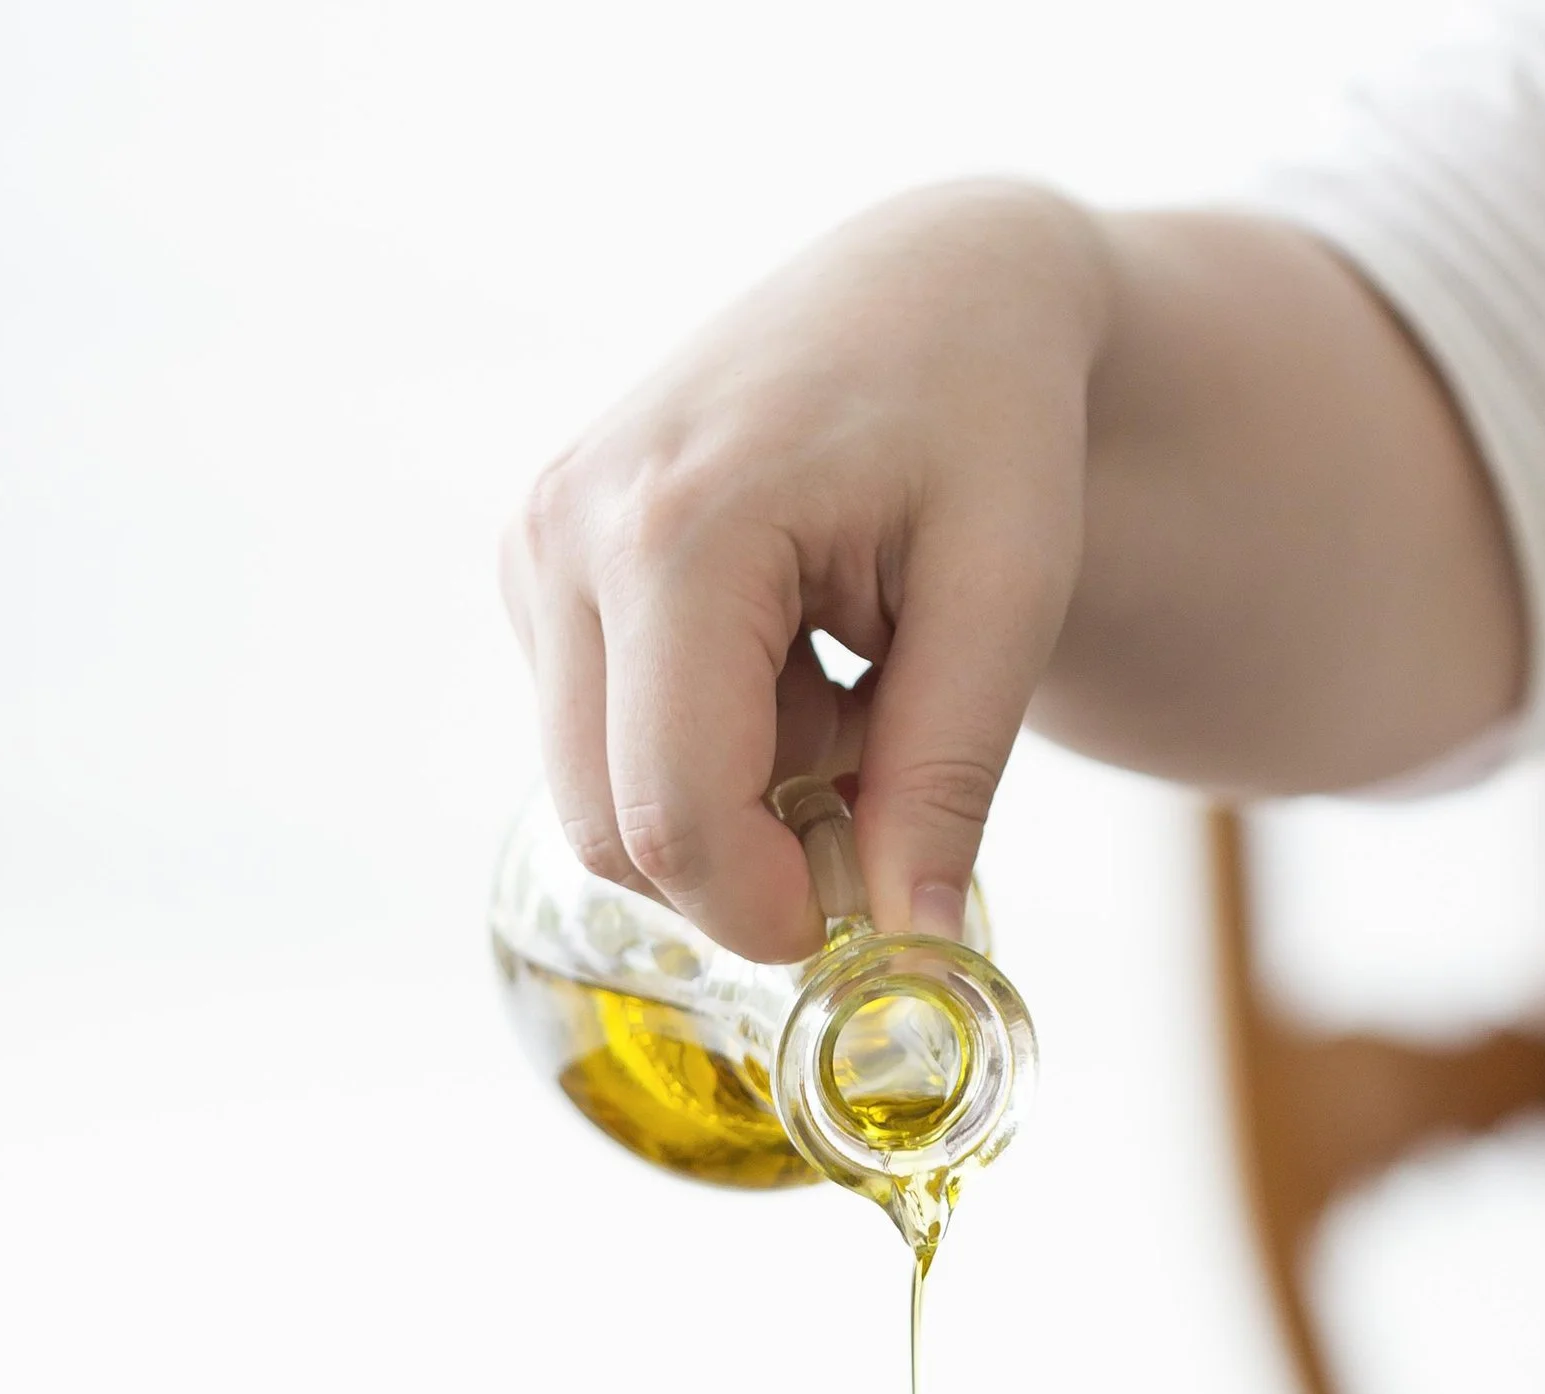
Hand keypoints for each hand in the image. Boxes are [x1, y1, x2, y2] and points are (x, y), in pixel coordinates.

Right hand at [503, 184, 1111, 962]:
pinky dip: (700, 749)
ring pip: (601, 805)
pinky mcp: (535, 568)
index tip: (868, 911)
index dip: (769, 909)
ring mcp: (535, 547)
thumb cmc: (987, 422)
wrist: (928, 287)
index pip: (675, 818)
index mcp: (679, 531)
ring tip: (839, 692)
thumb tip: (912, 954)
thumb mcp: (1009, 598)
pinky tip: (786, 661)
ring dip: (730, 803)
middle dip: (748, 865)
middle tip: (876, 786)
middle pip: (615, 834)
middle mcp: (568, 533)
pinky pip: (598, 745)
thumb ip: (948, 777)